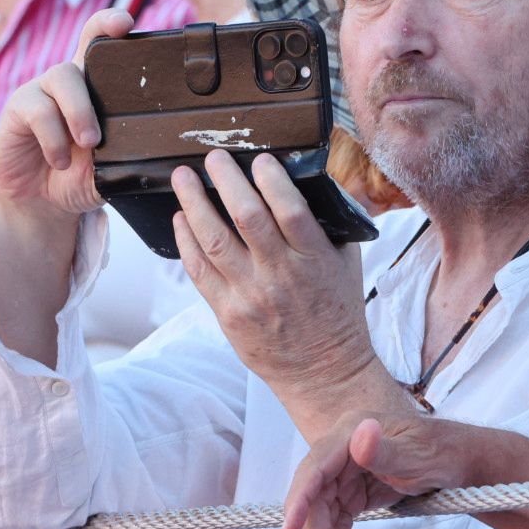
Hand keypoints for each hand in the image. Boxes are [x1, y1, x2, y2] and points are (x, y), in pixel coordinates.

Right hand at [0, 9, 132, 219]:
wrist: (40, 202)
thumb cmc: (81, 176)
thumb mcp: (111, 167)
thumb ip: (130, 154)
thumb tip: (162, 156)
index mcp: (99, 87)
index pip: (104, 42)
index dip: (112, 23)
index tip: (126, 24)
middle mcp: (71, 81)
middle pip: (86, 44)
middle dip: (102, 40)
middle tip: (120, 80)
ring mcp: (42, 91)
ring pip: (63, 77)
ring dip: (80, 111)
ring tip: (90, 143)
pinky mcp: (18, 108)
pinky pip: (37, 109)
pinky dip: (53, 138)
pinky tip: (60, 160)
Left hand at [171, 150, 391, 431]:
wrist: (323, 371)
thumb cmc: (337, 311)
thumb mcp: (347, 262)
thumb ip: (332, 221)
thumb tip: (319, 177)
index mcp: (314, 258)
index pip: (290, 210)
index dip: (271, 180)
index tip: (259, 159)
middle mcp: (281, 275)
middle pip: (246, 218)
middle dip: (225, 181)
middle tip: (212, 157)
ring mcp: (251, 296)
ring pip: (214, 241)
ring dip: (193, 204)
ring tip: (183, 178)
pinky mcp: (228, 313)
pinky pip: (199, 271)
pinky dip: (186, 241)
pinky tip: (181, 219)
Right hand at [282, 412, 469, 528]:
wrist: (458, 462)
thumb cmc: (440, 451)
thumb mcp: (416, 454)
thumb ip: (385, 450)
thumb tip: (359, 434)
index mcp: (349, 433)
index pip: (315, 467)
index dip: (299, 498)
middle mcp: (340, 454)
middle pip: (315, 498)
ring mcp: (345, 476)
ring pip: (324, 516)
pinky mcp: (353, 495)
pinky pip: (340, 524)